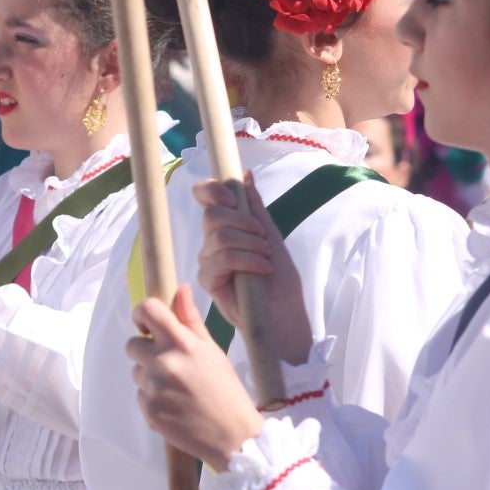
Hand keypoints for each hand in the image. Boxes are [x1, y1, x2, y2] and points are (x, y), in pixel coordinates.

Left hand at [127, 285, 262, 471]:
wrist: (233, 437)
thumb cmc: (226, 390)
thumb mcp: (213, 351)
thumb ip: (191, 320)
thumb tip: (180, 288)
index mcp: (182, 344)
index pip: (147, 311)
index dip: (142, 314)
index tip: (147, 324)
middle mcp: (164, 363)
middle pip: (132, 344)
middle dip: (146, 350)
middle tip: (170, 364)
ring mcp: (154, 388)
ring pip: (136, 371)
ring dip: (150, 376)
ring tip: (178, 389)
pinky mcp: (149, 411)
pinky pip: (140, 395)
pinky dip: (153, 399)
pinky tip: (175, 406)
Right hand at [194, 173, 310, 364]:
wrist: (284, 314)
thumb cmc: (280, 280)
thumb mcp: (271, 236)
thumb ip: (255, 207)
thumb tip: (244, 174)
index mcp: (226, 226)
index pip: (205, 196)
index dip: (212, 189)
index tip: (231, 196)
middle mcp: (212, 242)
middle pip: (211, 214)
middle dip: (242, 222)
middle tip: (263, 238)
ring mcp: (208, 261)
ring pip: (218, 236)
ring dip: (250, 243)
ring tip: (266, 258)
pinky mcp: (209, 280)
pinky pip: (222, 259)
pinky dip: (247, 260)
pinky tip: (261, 270)